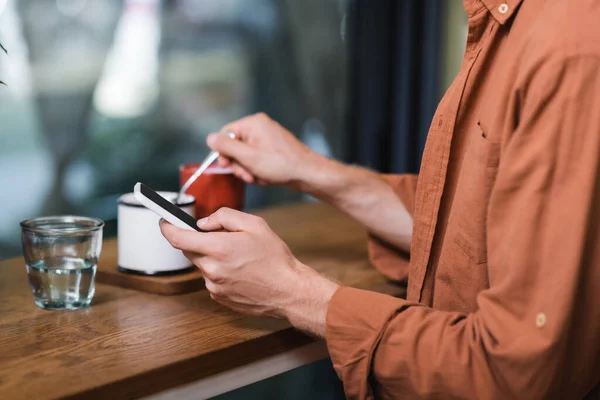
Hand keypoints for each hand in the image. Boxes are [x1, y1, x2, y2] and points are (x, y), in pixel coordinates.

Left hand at [159, 208, 339, 336]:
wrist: (289, 291)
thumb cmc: (275, 258)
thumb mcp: (255, 225)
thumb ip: (225, 217)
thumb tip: (204, 223)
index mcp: (218, 248)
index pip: (178, 237)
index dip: (166, 227)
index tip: (163, 221)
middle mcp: (211, 269)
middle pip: (190, 250)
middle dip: (201, 241)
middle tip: (224, 239)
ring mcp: (213, 286)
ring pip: (202, 265)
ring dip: (213, 258)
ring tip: (241, 258)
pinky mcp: (219, 298)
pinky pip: (211, 279)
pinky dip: (221, 272)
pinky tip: (241, 272)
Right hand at [207, 113, 322, 188]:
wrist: (307, 173)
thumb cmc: (281, 164)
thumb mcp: (248, 157)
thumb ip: (226, 147)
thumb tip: (209, 138)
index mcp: (253, 123)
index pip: (225, 134)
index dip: (224, 152)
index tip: (228, 167)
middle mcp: (260, 126)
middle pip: (235, 146)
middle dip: (239, 164)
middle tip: (248, 175)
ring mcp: (267, 137)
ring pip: (245, 155)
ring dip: (248, 169)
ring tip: (259, 176)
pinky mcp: (273, 148)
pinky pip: (256, 158)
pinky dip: (258, 169)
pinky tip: (266, 176)